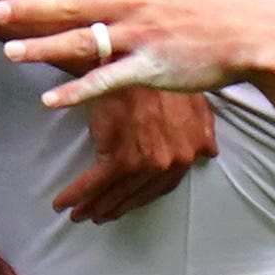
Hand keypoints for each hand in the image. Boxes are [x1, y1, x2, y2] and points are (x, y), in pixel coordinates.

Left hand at [0, 0, 274, 106]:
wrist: (257, 34)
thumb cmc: (222, 10)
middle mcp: (136, 2)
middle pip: (72, 2)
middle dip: (30, 7)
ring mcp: (141, 35)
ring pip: (80, 42)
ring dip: (41, 49)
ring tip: (9, 54)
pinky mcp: (150, 68)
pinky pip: (104, 82)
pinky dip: (74, 92)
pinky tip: (49, 100)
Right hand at [64, 80, 215, 221]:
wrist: (133, 59)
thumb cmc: (163, 76)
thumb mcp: (196, 102)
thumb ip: (202, 129)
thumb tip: (211, 151)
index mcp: (188, 153)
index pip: (162, 187)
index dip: (142, 198)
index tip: (127, 204)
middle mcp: (169, 163)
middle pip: (137, 196)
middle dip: (116, 207)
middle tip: (100, 216)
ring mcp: (143, 163)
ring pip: (114, 193)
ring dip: (94, 206)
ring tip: (78, 214)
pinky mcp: (117, 158)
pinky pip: (93, 183)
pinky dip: (75, 195)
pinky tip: (62, 202)